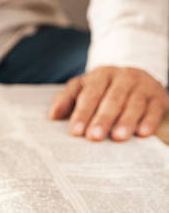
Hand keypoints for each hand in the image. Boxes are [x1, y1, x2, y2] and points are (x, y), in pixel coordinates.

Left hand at [49, 67, 168, 140]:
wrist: (135, 78)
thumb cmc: (102, 88)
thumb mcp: (82, 88)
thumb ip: (66, 99)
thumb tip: (53, 115)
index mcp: (101, 75)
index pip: (90, 93)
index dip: (83, 113)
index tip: (76, 131)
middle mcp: (123, 77)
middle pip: (112, 98)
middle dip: (102, 118)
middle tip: (94, 137)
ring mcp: (142, 86)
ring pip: (134, 103)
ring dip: (126, 121)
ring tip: (117, 137)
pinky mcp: (158, 96)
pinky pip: (154, 108)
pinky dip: (149, 121)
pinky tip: (142, 133)